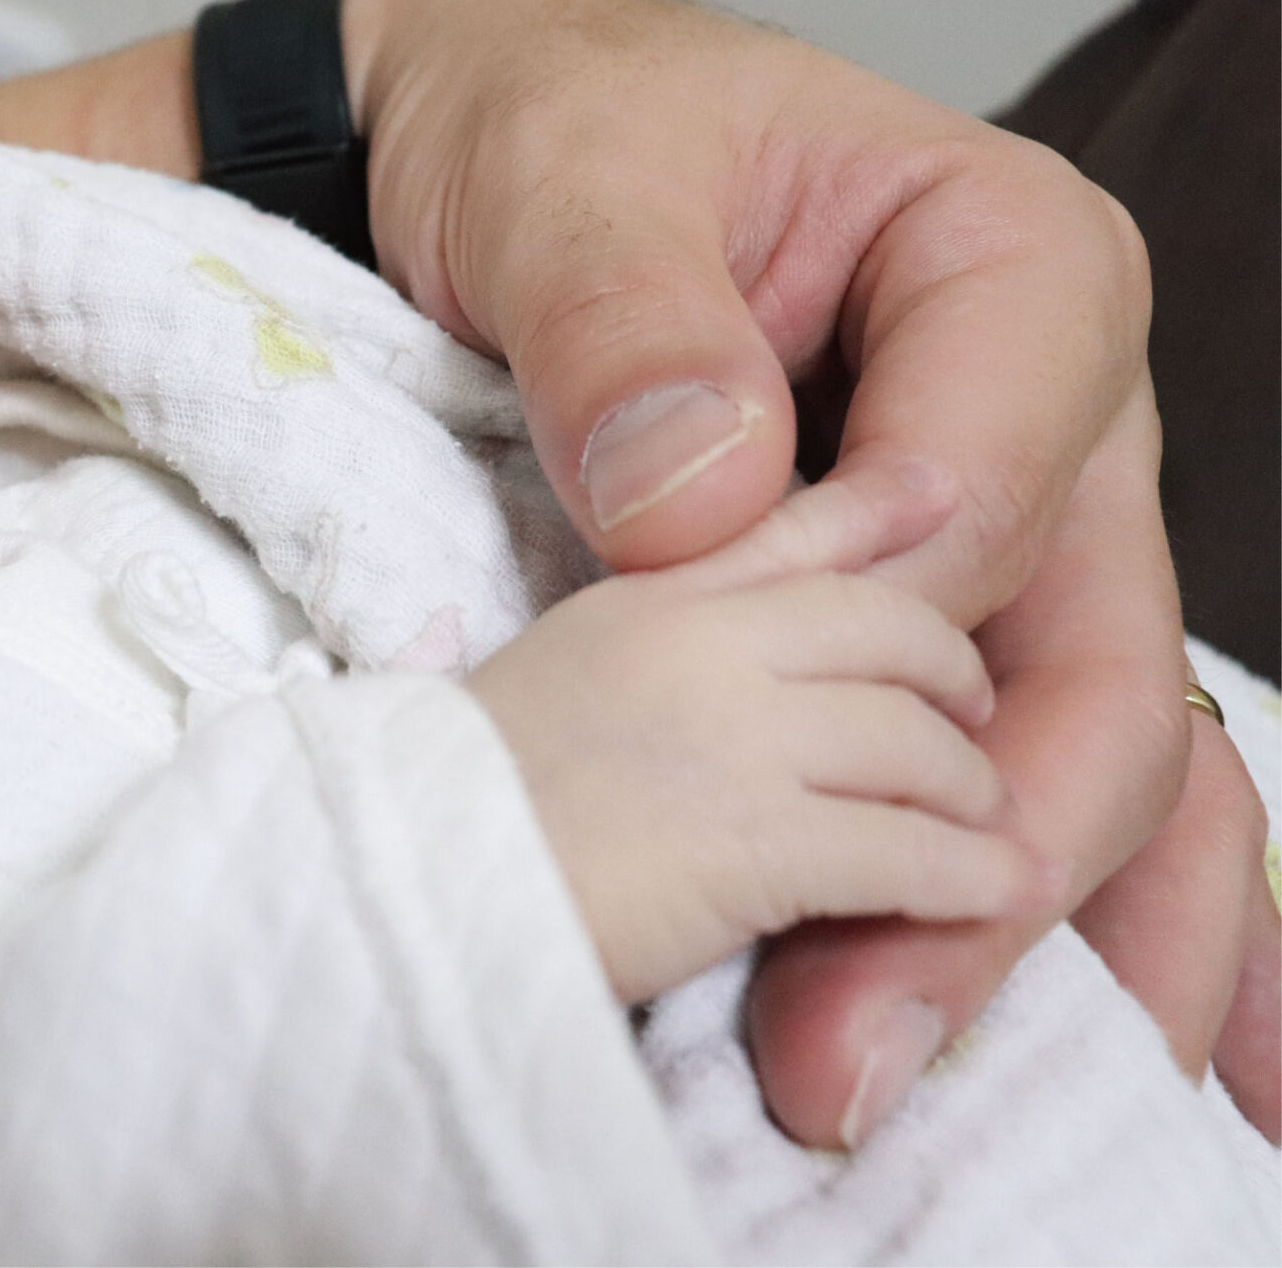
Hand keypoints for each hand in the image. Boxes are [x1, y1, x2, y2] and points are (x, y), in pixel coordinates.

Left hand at [0, 0, 1272, 1144]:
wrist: (445, 154)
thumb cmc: (534, 129)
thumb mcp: (562, 176)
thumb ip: (627, 323)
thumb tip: (705, 505)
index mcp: (1005, 265)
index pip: (1005, 481)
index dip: (904, 617)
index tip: (768, 710)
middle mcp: (1043, 419)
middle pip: (1082, 667)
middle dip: (982, 862)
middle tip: (853, 1037)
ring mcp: (998, 540)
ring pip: (1088, 757)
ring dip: (1031, 943)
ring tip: (934, 1092)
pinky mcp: (911, 630)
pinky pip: (1015, 773)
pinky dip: (1045, 914)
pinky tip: (1117, 1059)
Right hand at [468, 467, 1047, 1006]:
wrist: (395, 875)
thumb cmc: (430, 795)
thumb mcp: (533, 677)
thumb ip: (621, 651)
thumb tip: (652, 648)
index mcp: (634, 599)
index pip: (778, 530)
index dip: (876, 513)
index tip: (937, 496)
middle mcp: (693, 643)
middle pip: (882, 626)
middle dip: (950, 672)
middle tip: (970, 715)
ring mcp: (730, 736)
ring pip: (912, 741)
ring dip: (967, 790)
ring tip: (986, 825)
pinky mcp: (755, 842)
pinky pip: (906, 849)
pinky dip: (965, 874)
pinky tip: (989, 889)